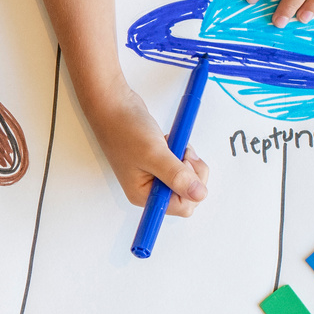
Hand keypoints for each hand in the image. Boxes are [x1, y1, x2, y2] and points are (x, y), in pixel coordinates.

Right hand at [83, 85, 208, 214]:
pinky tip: (171, 143)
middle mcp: (149, 190)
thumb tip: (199, 195)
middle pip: (188, 195)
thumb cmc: (124, 129)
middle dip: (192, 172)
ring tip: (174, 145)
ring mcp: (155, 176)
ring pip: (188, 179)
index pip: (182, 207)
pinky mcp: (159, 163)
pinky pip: (182, 166)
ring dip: (188, 160)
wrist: (114, 106)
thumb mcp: (153, 154)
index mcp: (143, 195)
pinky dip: (183, 153)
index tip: (182, 164)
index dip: (190, 186)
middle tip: (181, 152)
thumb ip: (177, 176)